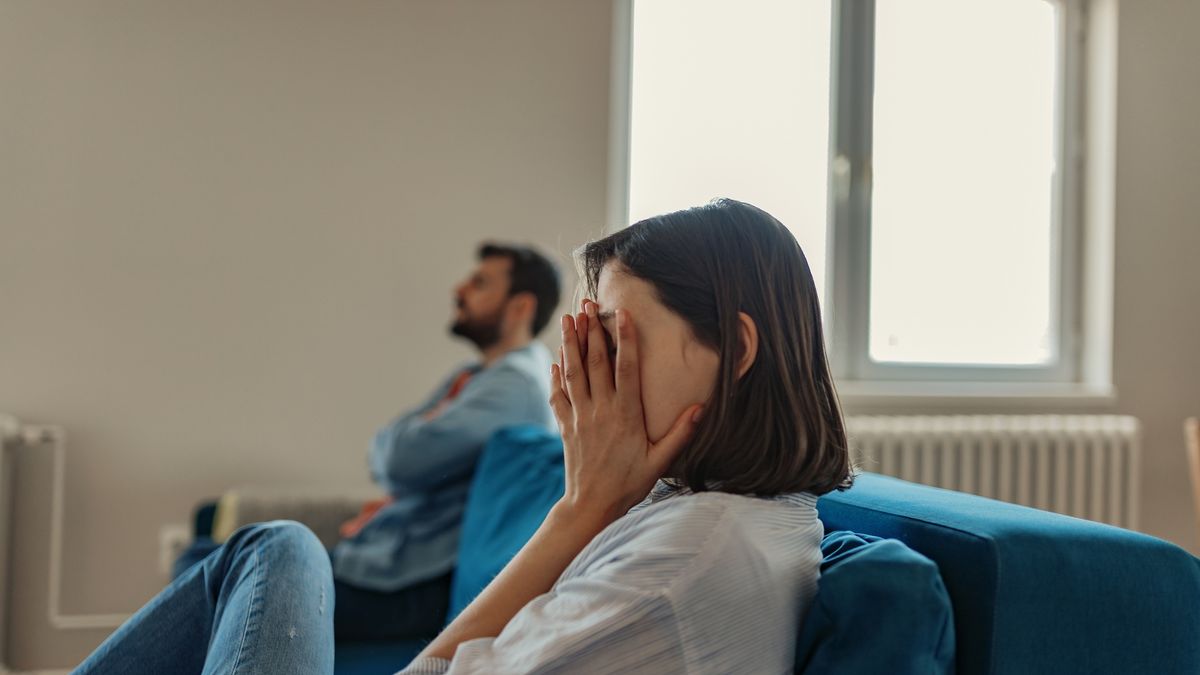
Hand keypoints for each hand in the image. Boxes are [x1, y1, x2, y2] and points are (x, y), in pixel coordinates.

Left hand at [549, 300, 702, 525]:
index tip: (622, 314)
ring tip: (568, 318)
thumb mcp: (660, 461)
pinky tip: (556, 360)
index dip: (625, 338)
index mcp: (626, 414)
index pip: (626, 368)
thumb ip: (680, 433)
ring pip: (573, 372)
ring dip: (570, 343)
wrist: (591, 506)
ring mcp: (580, 416)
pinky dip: (556, 375)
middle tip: (587, 304)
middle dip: (591, 330)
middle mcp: (601, 410)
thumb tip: (701, 407)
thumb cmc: (629, 484)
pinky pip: (558, 395)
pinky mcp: (566, 427)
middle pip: (595, 362)